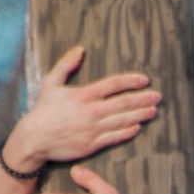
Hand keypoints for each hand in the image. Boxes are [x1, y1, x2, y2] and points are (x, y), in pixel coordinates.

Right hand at [7, 45, 160, 168]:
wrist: (35, 138)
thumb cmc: (43, 110)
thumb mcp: (51, 83)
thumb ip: (66, 64)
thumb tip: (80, 49)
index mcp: (84, 95)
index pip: (113, 84)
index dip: (131, 81)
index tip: (144, 80)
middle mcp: (91, 111)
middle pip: (123, 103)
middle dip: (143, 99)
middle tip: (158, 96)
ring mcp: (93, 129)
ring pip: (122, 120)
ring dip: (140, 115)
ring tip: (153, 111)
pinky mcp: (92, 144)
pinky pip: (114, 137)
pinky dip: (127, 132)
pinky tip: (137, 127)